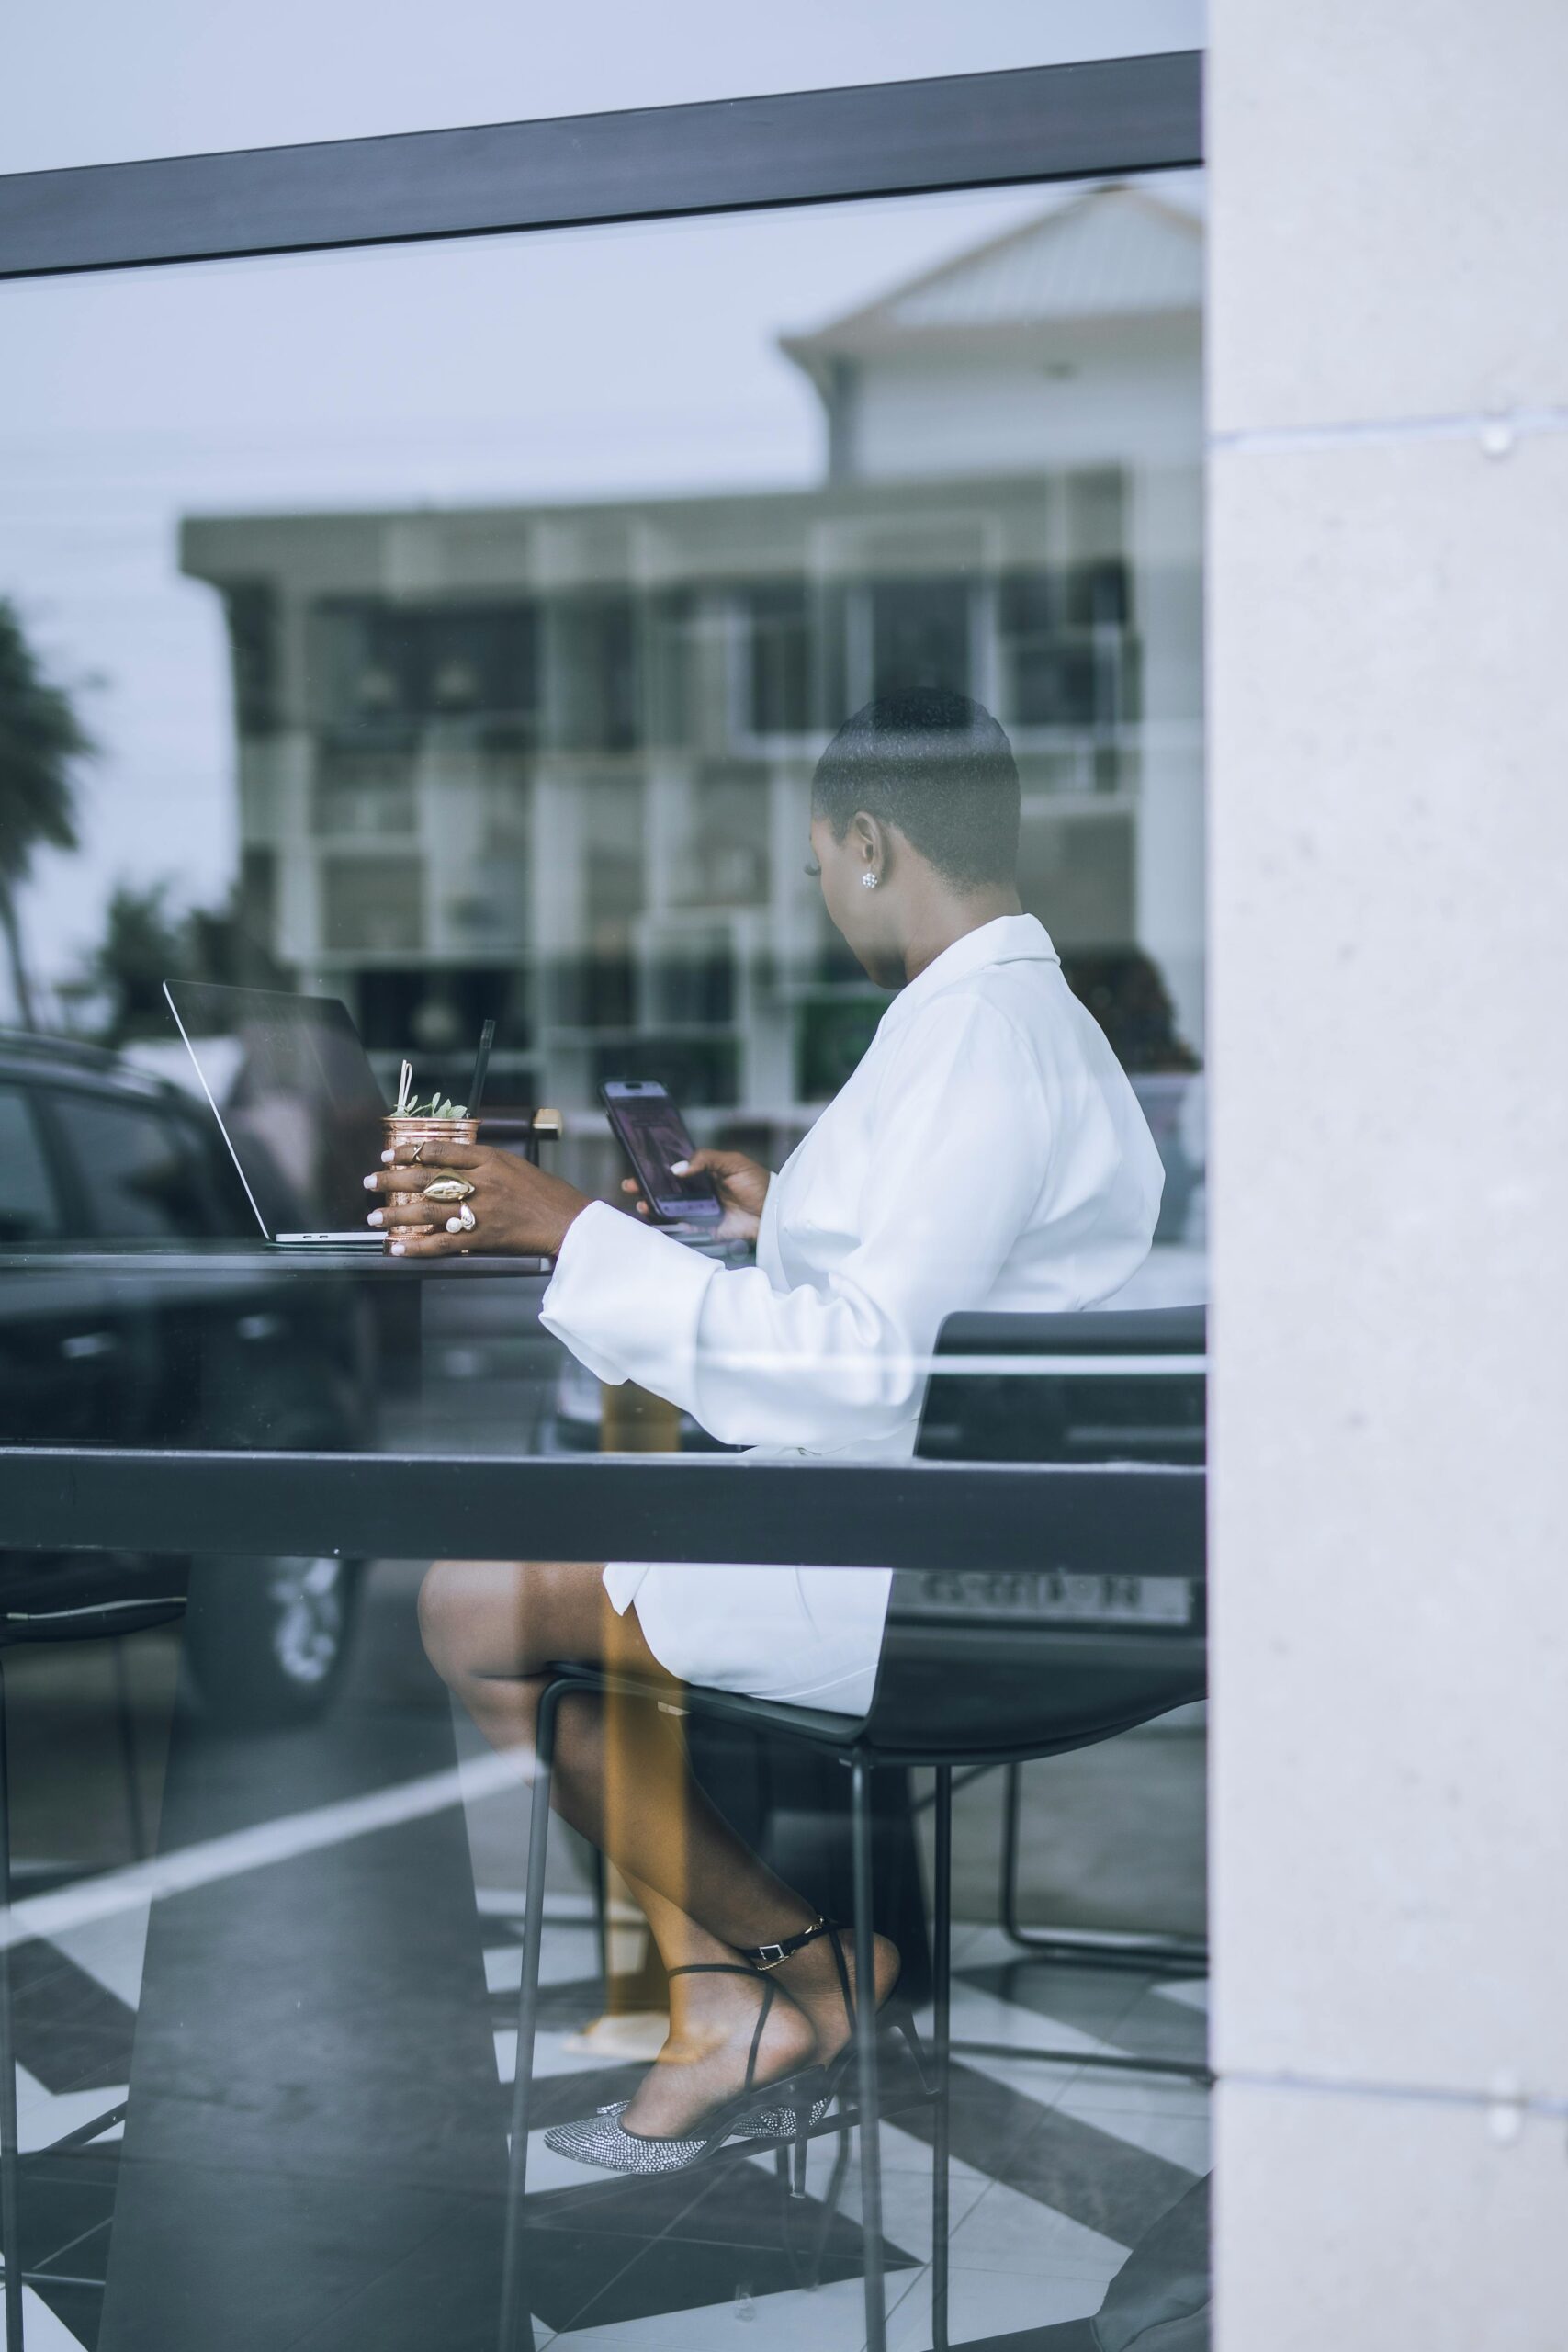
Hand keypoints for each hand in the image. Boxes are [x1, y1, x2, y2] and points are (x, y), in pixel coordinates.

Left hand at [363, 1142, 591, 1257]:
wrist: (568, 1221)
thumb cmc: (544, 1193)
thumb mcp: (514, 1165)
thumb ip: (481, 1163)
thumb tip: (445, 1165)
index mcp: (489, 1159)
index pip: (440, 1150)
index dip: (410, 1152)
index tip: (390, 1155)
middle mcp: (481, 1182)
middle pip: (425, 1178)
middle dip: (393, 1181)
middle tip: (370, 1183)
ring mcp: (480, 1210)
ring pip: (427, 1210)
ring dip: (396, 1215)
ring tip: (374, 1220)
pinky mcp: (483, 1237)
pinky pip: (442, 1242)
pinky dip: (418, 1246)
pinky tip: (399, 1247)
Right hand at [621, 1148, 769, 1243]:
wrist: (773, 1213)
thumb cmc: (758, 1184)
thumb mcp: (732, 1162)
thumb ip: (705, 1160)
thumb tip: (676, 1169)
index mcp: (705, 1172)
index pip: (676, 1168)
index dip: (657, 1166)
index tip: (639, 1164)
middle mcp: (699, 1190)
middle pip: (666, 1187)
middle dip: (646, 1185)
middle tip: (630, 1184)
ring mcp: (699, 1209)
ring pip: (668, 1206)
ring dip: (651, 1203)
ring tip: (641, 1201)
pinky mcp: (703, 1226)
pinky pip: (679, 1224)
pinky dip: (664, 1221)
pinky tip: (653, 1215)